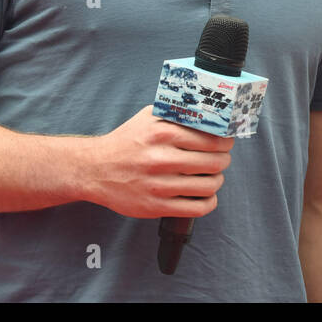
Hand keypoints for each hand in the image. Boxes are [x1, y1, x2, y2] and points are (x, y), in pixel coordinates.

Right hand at [86, 106, 234, 217]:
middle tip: (221, 159)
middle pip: (214, 162)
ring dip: (217, 181)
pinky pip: (196, 208)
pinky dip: (209, 202)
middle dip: (224, 160)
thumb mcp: (148, 118)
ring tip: (213, 177)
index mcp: (163, 133)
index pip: (211, 138)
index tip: (226, 142)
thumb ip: (176, 114)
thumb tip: (209, 113)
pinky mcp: (156, 206)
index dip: (225, 141)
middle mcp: (162, 158)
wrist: (94, 169)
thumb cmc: (126, 142)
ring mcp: (159, 185)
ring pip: (209, 186)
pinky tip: (206, 196)